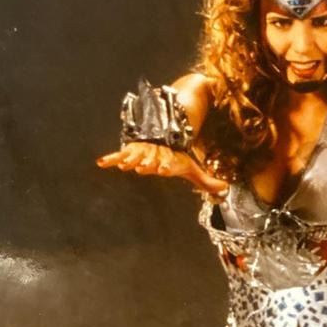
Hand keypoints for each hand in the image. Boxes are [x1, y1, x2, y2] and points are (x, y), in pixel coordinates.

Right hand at [96, 142, 227, 196]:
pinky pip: (118, 155)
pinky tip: (100, 163)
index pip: (167, 163)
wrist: (164, 136)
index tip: (165, 169)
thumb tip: (225, 190)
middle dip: (146, 162)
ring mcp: (141, 152)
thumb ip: (206, 181)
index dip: (166, 166)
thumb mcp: (191, 169)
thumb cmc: (175, 157)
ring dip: (129, 159)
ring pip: (134, 155)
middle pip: (149, 159)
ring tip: (123, 165)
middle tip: (141, 167)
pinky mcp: (130, 151)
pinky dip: (110, 158)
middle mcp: (154, 156)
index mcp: (168, 160)